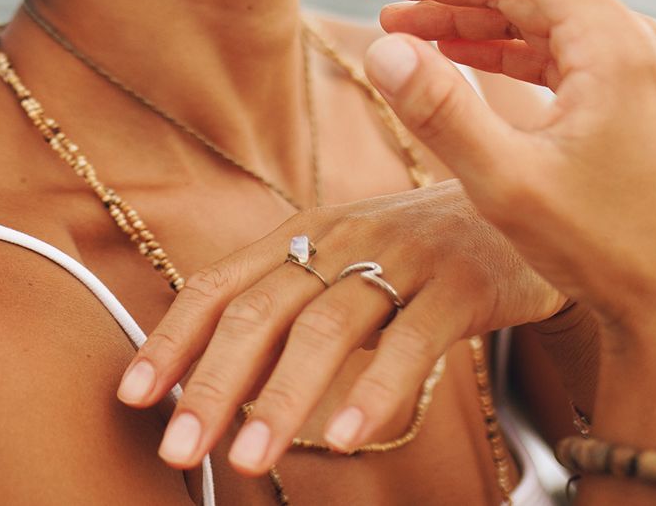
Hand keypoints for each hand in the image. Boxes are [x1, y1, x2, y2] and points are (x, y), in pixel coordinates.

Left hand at [115, 179, 562, 475]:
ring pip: (325, 329)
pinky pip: (411, 342)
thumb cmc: (415, 248)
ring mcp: (399, 257)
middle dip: (212, 381)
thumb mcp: (342, 260)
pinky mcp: (459, 284)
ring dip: (280, 399)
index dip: (172, 337)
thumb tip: (215, 374)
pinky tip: (343, 441)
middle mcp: (339, 238)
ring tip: (247, 461)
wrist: (522, 194)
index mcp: (301, 231)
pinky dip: (374, 392)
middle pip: (260, 310)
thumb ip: (288, 305)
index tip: (132, 395)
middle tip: (177, 448)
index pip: (219, 284)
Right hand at [354, 0, 655, 344]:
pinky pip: (541, 46)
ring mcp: (622, 65)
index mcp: (607, 44)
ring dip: (457, 13)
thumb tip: (381, 49)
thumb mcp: (510, 185)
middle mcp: (621, 40)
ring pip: (525, 12)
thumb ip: (442, 113)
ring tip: (388, 20)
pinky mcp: (615, 92)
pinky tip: (442, 54)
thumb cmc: (605, 249)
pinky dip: (488, 45)